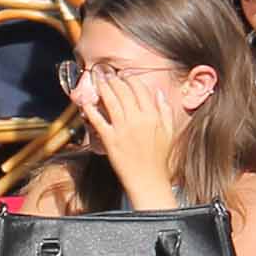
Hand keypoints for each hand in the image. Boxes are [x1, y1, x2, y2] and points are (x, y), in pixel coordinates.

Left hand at [76, 74, 176, 204]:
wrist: (149, 181)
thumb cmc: (160, 159)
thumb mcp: (169, 132)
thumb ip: (165, 110)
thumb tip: (158, 93)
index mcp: (152, 115)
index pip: (139, 88)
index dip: (129, 78)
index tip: (123, 75)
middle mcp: (137, 119)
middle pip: (122, 91)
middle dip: (113, 79)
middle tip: (106, 74)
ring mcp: (122, 129)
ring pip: (110, 100)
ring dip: (102, 87)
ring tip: (97, 80)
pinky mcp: (110, 140)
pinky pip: (98, 120)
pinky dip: (91, 109)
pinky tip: (86, 101)